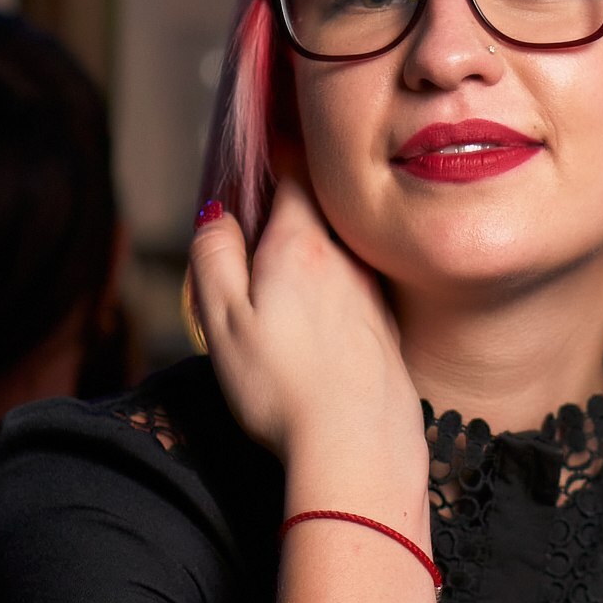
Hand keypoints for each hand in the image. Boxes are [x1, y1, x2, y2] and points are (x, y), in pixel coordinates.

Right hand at [189, 179, 425, 467]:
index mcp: (301, 243)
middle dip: (290, 207)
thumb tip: (217, 213)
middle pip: (319, 210)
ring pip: (340, 252)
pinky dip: (336, 292)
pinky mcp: (389, 332)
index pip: (294, 169)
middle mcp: (347, 259)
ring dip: (314, 253)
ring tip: (281, 286)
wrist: (358, 448)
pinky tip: (317, 329)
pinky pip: (357, 291)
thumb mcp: (222, 319)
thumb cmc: (282, 387)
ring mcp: (375, 295)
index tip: (260, 154)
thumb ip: (213, 255)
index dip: (274, 154)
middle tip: (258, 225)